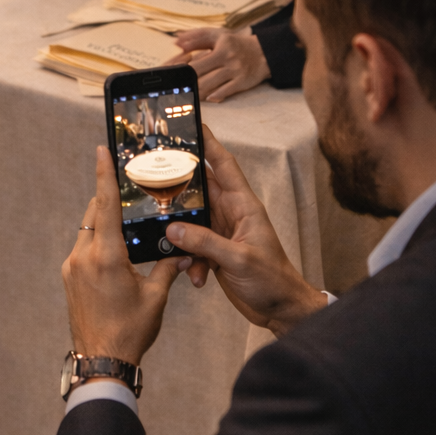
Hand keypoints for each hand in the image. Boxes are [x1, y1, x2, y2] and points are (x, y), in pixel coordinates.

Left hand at [63, 146, 184, 366]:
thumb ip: (167, 268)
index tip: (101, 151)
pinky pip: (83, 248)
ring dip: (103, 222)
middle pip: (95, 214)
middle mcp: (83, 256)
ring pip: (87, 230)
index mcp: (107, 256)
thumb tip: (180, 252)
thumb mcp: (155, 297)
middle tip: (127, 186)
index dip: (104, 175)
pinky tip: (114, 250)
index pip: (105, 205)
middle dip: (109, 199)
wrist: (101, 360)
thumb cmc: (130, 331)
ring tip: (125, 221)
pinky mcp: (68, 277)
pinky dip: (97, 241)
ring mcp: (71, 267)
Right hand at [164, 128, 325, 336]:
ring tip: (171, 243)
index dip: (210, 144)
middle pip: (201, 189)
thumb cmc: (272, 280)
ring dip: (181, 233)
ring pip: (191, 220)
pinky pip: (193, 246)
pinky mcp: (215, 251)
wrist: (281, 310)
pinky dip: (189, 260)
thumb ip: (205, 243)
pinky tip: (194, 276)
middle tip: (154, 173)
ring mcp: (222, 232)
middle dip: (180, 184)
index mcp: (244, 206)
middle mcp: (231, 214)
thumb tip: (173, 230)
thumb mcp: (238, 259)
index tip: (193, 124)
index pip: (225, 166)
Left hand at [171, 28, 269, 101]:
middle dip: (188, 83)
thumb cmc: (236, 43)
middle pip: (200, 76)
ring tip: (189, 94)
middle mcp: (228, 60)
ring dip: (197, 92)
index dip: (182, 71)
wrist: (264, 52)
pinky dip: (213, 96)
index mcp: (220, 48)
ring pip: (210, 86)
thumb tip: (176, 42)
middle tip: (178, 89)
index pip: (195, 63)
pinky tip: (206, 98)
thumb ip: (196, 38)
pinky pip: (224, 92)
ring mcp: (235, 73)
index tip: (173, 76)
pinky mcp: (242, 83)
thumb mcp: (217, 35)